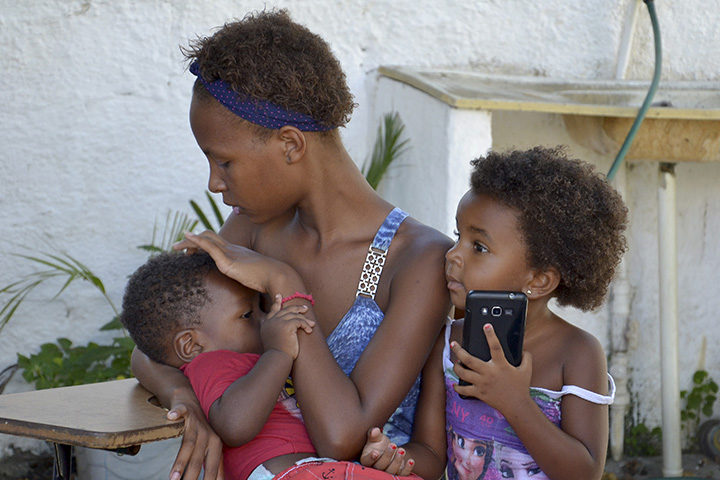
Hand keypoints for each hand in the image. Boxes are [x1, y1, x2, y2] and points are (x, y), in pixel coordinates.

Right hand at [167, 401, 224, 479]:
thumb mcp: (210, 447)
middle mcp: (207, 434)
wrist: (190, 403)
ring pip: (188, 443)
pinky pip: (181, 411)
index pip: (213, 466)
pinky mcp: (185, 410)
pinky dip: (176, 413)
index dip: (209, 479)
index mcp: (215, 444)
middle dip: (192, 477)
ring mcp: (196, 422)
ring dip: (180, 461)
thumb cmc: (200, 431)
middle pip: (198, 459)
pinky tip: (170, 416)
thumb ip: (213, 464)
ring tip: (173, 478)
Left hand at [181, 230, 298, 294]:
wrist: (277, 276)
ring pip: (205, 239)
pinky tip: (186, 238)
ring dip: (188, 241)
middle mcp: (232, 249)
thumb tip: (249, 289)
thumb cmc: (270, 279)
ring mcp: (229, 253)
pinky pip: (209, 246)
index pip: (216, 243)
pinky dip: (196, 240)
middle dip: (192, 240)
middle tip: (178, 248)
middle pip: (208, 237)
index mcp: (237, 253)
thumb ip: (249, 279)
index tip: (191, 251)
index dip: (203, 243)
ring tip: (175, 246)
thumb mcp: (255, 278)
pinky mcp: (227, 260)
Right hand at [261, 294, 314, 358]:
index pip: (273, 310)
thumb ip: (273, 330)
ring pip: (295, 315)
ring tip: (312, 323)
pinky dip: (306, 325)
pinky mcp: (287, 325)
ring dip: (305, 319)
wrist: (277, 358)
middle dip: (297, 308)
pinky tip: (309, 331)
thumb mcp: (271, 339)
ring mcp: (279, 322)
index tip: (279, 295)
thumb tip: (281, 325)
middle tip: (305, 308)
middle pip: (286, 310)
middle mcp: (272, 321)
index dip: (277, 302)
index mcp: (267, 324)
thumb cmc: (276, 353)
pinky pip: (300, 321)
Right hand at [359, 427, 414, 475]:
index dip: (371, 458)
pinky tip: (411, 461)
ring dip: (397, 461)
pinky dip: (407, 468)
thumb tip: (375, 430)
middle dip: (387, 456)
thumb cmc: (379, 443)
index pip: (367, 461)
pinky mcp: (397, 473)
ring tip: (402, 450)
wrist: (390, 449)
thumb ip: (373, 434)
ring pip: (391, 471)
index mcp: (367, 459)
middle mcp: (376, 468)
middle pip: (380, 466)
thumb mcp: (376, 437)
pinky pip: (402, 474)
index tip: (376, 452)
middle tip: (393, 445)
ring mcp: (387, 472)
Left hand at [451, 323, 532, 412]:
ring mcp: (482, 383)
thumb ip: (526, 358)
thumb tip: (524, 350)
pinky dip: (457, 387)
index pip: (495, 346)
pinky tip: (455, 383)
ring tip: (456, 362)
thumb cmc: (521, 387)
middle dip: (459, 350)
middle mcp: (489, 373)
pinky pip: (464, 390)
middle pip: (469, 359)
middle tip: (453, 344)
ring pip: (463, 373)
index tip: (486, 326)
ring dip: (456, 367)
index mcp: (501, 365)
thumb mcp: (527, 370)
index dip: (491, 335)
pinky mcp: (479, 393)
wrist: (517, 406)